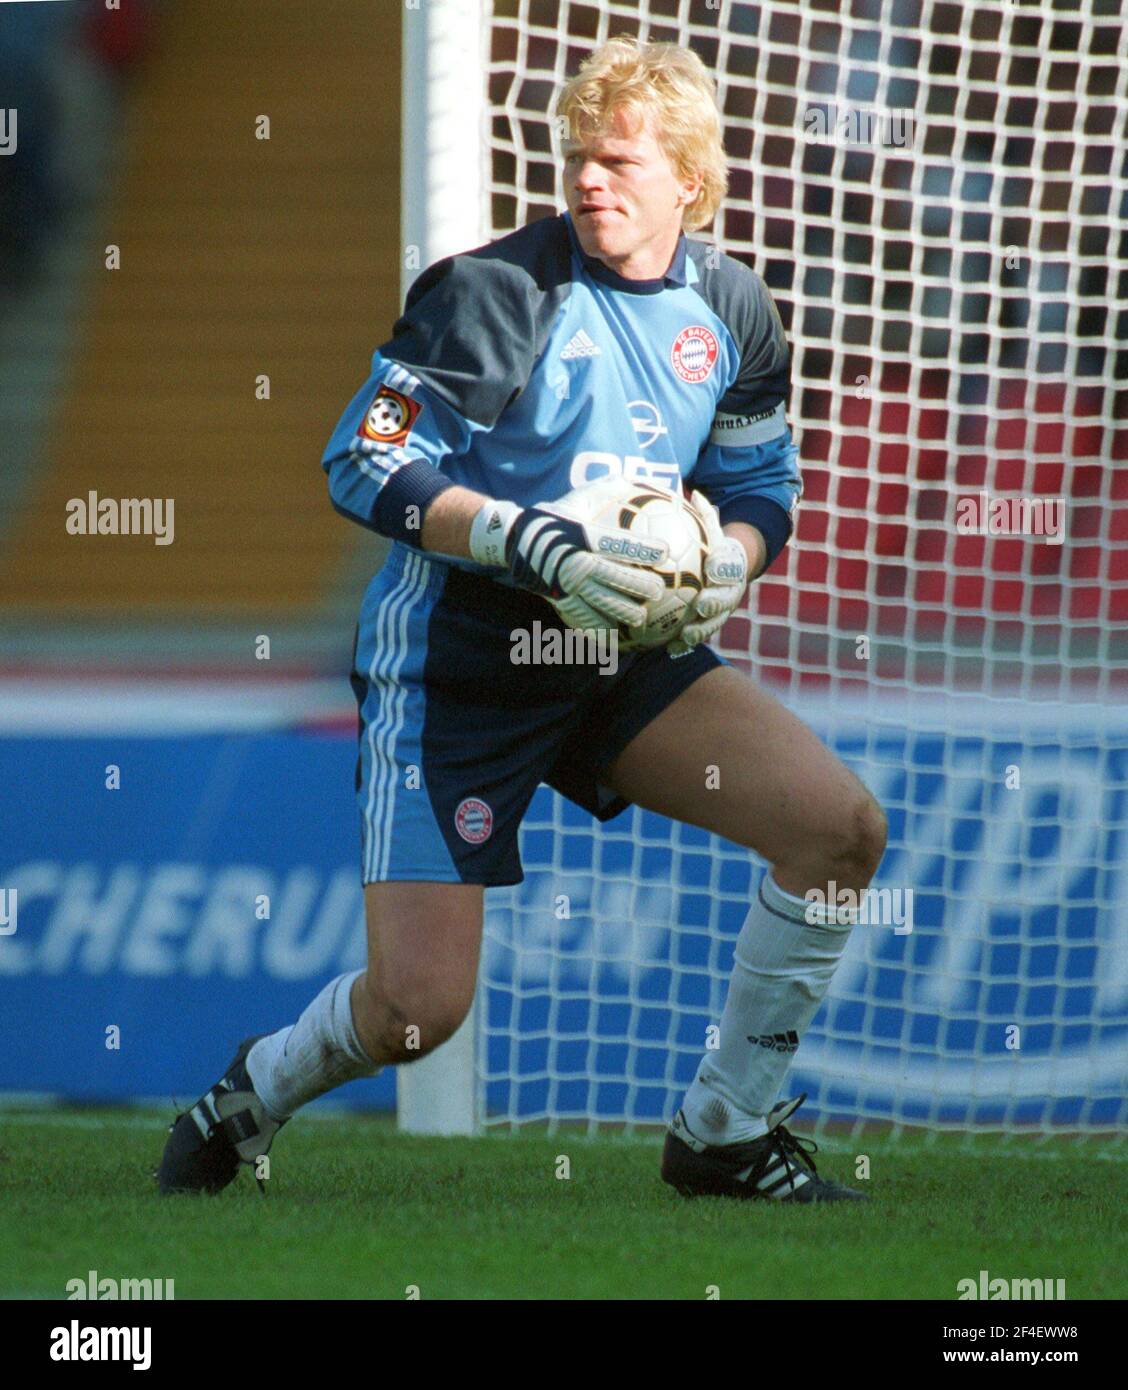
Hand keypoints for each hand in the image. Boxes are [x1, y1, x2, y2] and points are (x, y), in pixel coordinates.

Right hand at [469, 499, 663, 628]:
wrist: (518, 540)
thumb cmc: (560, 515)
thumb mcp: (583, 497)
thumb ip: (613, 489)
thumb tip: (644, 479)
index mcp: (585, 537)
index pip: (619, 544)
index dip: (643, 549)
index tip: (665, 552)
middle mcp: (578, 563)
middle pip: (617, 579)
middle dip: (642, 587)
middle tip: (659, 591)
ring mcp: (570, 586)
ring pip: (605, 605)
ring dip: (627, 613)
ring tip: (641, 617)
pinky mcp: (563, 603)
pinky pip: (585, 623)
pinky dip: (603, 634)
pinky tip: (617, 641)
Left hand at [667, 490, 748, 655]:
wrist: (727, 573)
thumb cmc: (713, 549)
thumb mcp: (712, 532)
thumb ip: (705, 517)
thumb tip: (697, 495)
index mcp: (732, 568)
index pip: (730, 567)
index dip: (723, 569)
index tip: (712, 569)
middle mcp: (730, 592)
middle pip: (725, 600)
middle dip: (715, 604)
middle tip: (702, 605)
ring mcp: (722, 612)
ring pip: (714, 623)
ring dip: (700, 631)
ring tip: (685, 636)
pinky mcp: (709, 626)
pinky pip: (699, 638)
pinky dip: (685, 645)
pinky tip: (670, 649)